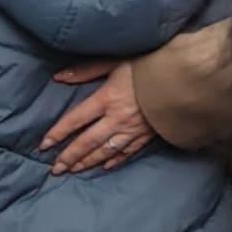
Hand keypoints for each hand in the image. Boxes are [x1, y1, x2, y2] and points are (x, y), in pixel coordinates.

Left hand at [44, 59, 150, 173]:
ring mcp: (134, 129)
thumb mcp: (116, 61)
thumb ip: (86, 70)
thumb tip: (59, 77)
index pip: (75, 120)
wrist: (187, 77)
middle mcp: (118, 118)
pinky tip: (105, 167)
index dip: (58, 133)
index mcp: (107, 99)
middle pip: (88, 142)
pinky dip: (115, 160)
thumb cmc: (150, 65)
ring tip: (73, 170)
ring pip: (106, 151)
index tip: (44, 145)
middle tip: (55, 169)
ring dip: (88, 162)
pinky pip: (128, 152)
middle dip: (70, 156)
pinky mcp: (149, 135)